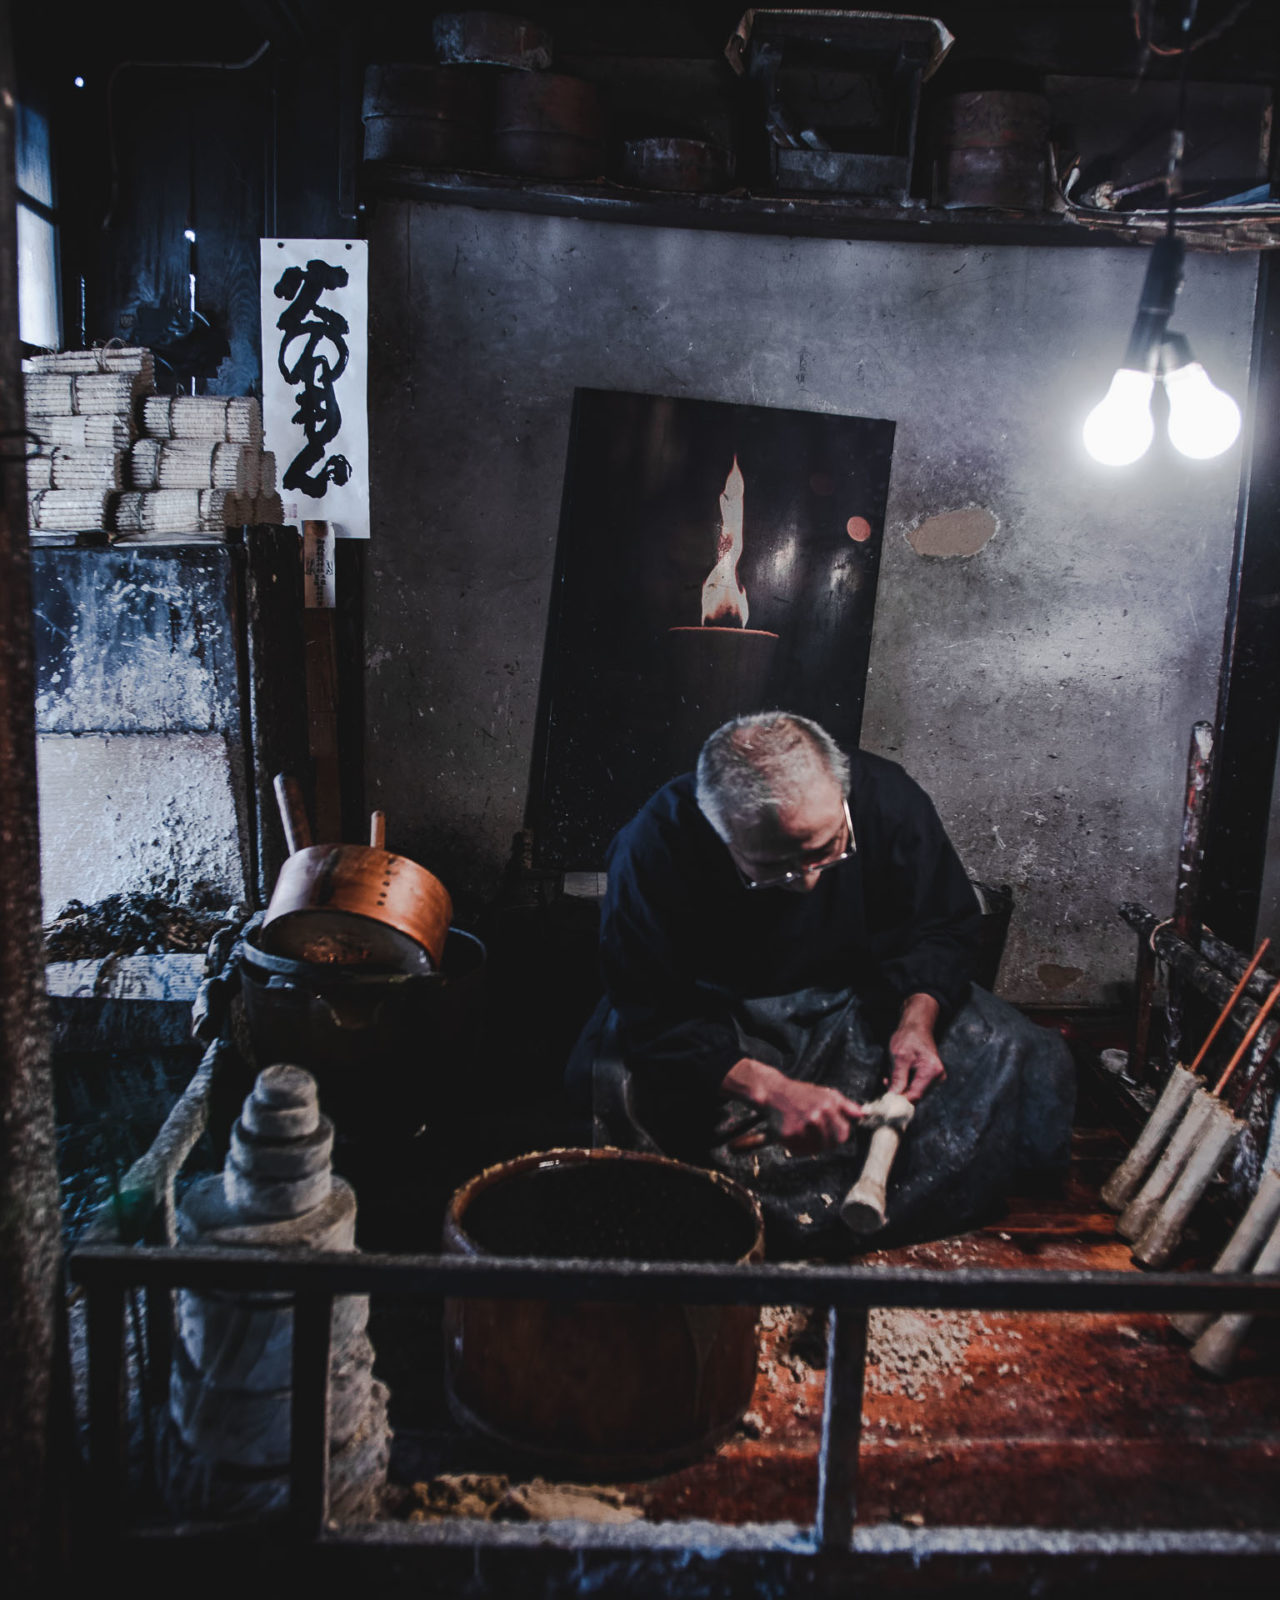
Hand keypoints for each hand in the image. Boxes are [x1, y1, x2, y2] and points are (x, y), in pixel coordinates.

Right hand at [721, 1057, 863, 1153]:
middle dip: (826, 1141)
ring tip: (805, 1132)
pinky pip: (800, 1150)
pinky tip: (795, 1134)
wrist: (773, 1092)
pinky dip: (799, 1147)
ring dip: (812, 1145)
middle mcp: (816, 1116)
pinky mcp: (788, 1135)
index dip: (840, 1136)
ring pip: (815, 1149)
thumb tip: (864, 1114)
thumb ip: (846, 1105)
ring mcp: (801, 1127)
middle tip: (816, 1132)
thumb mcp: (826, 1093)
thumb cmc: (802, 1094)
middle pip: (830, 1144)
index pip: (843, 1134)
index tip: (834, 1133)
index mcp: (828, 1105)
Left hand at [888, 993, 944, 1102]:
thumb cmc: (908, 1038)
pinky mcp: (932, 1079)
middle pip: (915, 1096)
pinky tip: (899, 1074)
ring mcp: (936, 1079)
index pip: (915, 1096)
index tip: (885, 1100)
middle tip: (886, 1081)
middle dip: (899, 1092)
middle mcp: (938, 1077)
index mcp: (931, 1071)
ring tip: (893, 1073)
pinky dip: (905, 1084)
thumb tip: (893, 1098)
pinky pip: (916, 1088)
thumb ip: (897, 1079)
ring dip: (901, 1087)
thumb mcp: (899, 1057)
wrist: (917, 1027)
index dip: (899, 1101)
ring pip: (914, 1093)